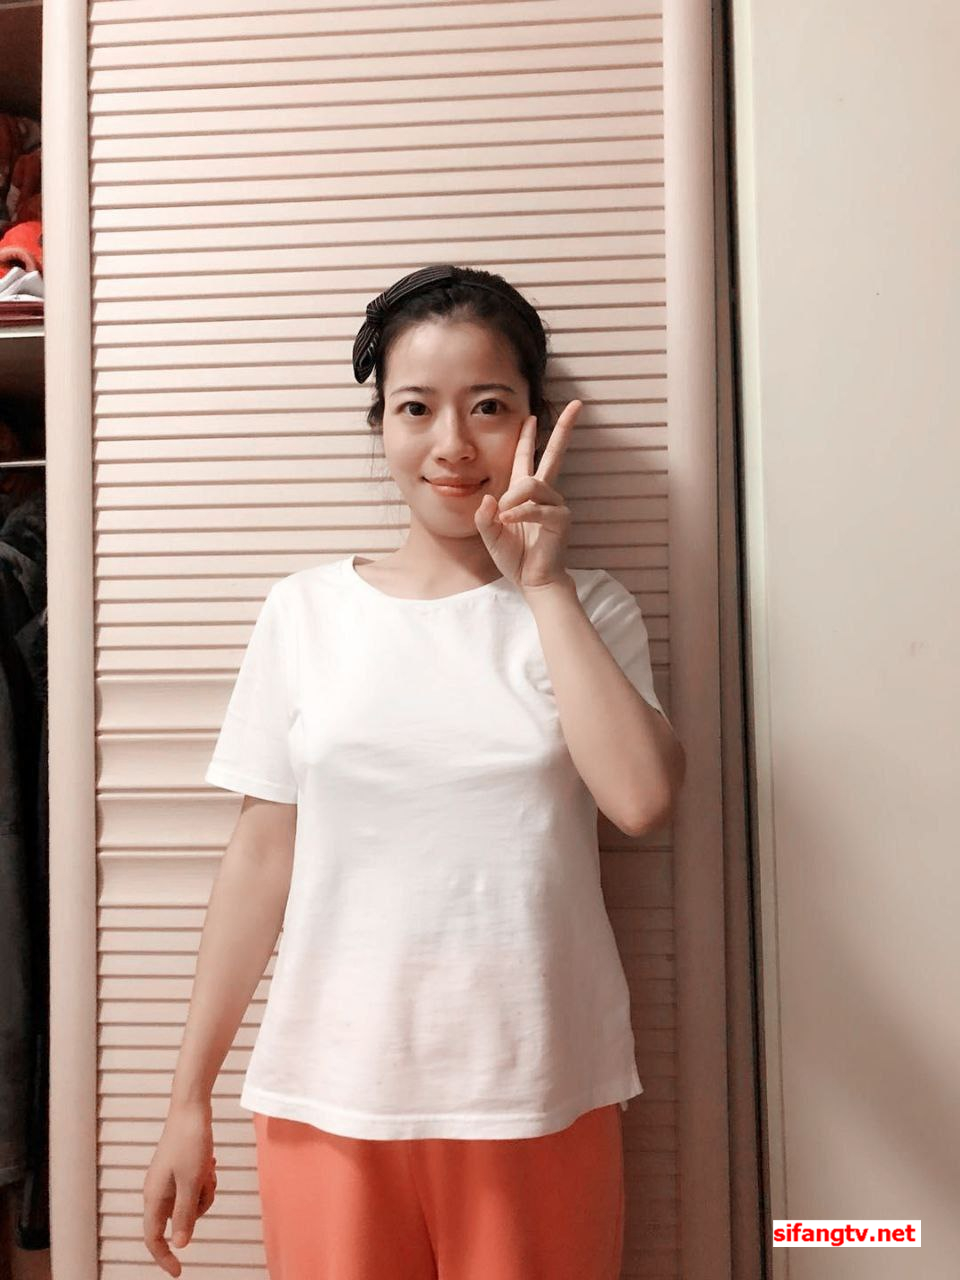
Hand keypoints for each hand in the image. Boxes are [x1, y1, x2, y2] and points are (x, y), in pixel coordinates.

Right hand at [143, 1102, 217, 1275]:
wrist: (192, 1108)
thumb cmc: (190, 1142)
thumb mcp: (191, 1181)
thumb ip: (185, 1215)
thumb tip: (180, 1245)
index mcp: (154, 1196)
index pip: (153, 1238)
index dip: (164, 1258)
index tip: (179, 1272)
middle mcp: (157, 1190)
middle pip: (178, 1219)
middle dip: (198, 1207)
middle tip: (207, 1183)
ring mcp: (168, 1179)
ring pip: (190, 1203)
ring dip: (204, 1190)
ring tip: (209, 1168)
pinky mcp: (179, 1169)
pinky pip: (194, 1187)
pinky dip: (205, 1179)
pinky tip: (210, 1162)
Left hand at [474, 399, 581, 590]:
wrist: (532, 580)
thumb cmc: (514, 557)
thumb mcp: (490, 534)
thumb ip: (485, 517)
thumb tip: (490, 498)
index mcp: (526, 493)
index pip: (528, 457)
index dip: (528, 437)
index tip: (532, 416)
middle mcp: (544, 494)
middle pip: (554, 454)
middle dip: (564, 428)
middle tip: (577, 404)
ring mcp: (555, 505)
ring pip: (532, 484)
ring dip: (513, 499)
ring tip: (504, 517)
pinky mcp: (560, 519)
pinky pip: (536, 507)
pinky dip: (519, 513)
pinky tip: (509, 520)